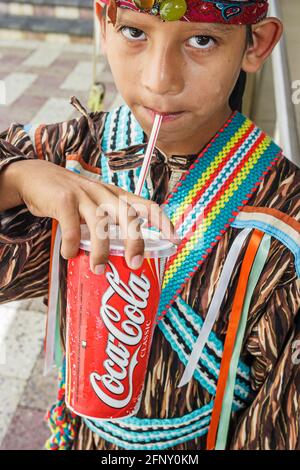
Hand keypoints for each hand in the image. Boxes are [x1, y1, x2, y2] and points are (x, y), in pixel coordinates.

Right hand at [9, 159, 179, 272]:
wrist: (34, 177)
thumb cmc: (70, 198)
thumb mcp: (94, 205)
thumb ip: (107, 223)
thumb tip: (121, 256)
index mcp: (116, 196)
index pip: (147, 205)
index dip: (162, 222)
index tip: (174, 240)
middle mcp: (104, 193)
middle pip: (128, 216)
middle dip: (135, 241)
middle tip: (134, 264)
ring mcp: (84, 195)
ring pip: (101, 223)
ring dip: (101, 249)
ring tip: (99, 269)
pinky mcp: (63, 200)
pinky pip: (70, 226)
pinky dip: (70, 244)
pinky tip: (69, 254)